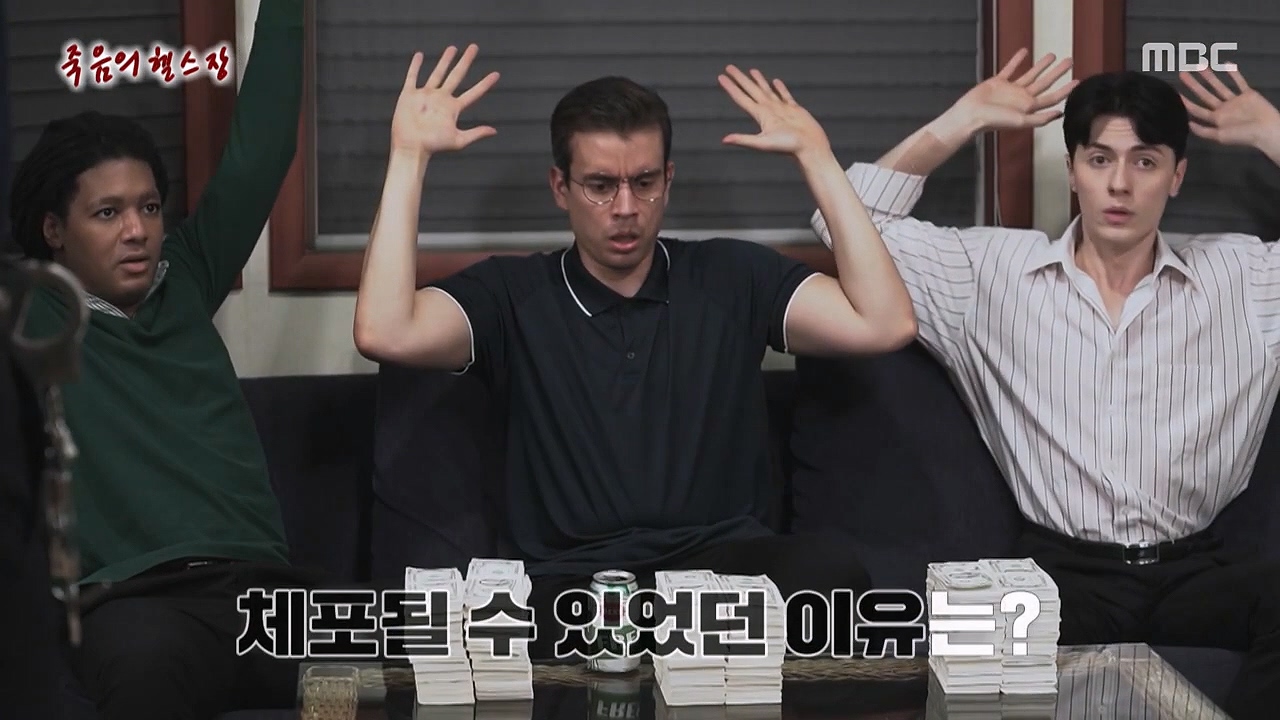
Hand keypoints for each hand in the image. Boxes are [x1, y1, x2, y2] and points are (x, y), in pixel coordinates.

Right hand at [390, 44, 498, 155]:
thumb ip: (475, 133)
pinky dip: (415, 66)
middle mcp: (441, 99)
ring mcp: (426, 95)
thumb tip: (494, 131)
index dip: (485, 84)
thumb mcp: (458, 140)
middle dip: (465, 61)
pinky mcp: (410, 94)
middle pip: (456, 75)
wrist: (411, 146)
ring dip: (445, 61)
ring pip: (437, 73)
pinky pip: (413, 76)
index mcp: (453, 108)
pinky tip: (419, 55)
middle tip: (474, 47)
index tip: (496, 75)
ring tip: (453, 48)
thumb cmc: (434, 146)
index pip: (473, 93)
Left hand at [718, 65, 830, 158]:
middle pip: (751, 90)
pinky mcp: (794, 110)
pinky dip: (780, 88)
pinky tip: (775, 82)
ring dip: (758, 81)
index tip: (721, 77)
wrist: (810, 148)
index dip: (731, 87)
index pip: (742, 98)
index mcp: (761, 115)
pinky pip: (785, 95)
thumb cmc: (788, 148)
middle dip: (740, 79)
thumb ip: (744, 140)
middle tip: (729, 67)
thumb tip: (724, 140)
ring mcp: (781, 110)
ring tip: (751, 71)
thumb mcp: (763, 143)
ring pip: (767, 91)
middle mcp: (769, 111)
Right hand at [945, 48, 1075, 134]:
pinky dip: (1017, 60)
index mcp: (1029, 108)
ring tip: (1052, 55)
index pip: (1052, 98)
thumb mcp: (1020, 122)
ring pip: (1030, 75)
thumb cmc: (994, 121)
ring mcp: (1011, 90)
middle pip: (1045, 83)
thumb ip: (1040, 119)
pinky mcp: (998, 82)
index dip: (1065, 90)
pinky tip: (1024, 52)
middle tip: (1069, 61)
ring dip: (1041, 65)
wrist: (970, 115)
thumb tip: (1060, 114)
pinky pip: (1010, 69)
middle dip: (1058, 73)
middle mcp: (1022, 98)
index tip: (1077, 80)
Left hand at [1179, 69, 1279, 149]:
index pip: (1196, 109)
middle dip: (1193, 85)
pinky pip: (1239, 82)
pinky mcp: (1248, 94)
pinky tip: (1226, 64)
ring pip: (1219, 86)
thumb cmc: (1243, 135)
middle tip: (1183, 73)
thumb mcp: (1219, 136)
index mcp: (1216, 119)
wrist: (1266, 129)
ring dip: (1209, 77)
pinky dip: (1234, 74)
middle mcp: (1223, 109)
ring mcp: (1235, 101)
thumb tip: (1187, 124)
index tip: (1175, 92)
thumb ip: (1203, 131)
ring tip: (1200, 66)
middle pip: (1204, 95)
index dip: (1186, 101)